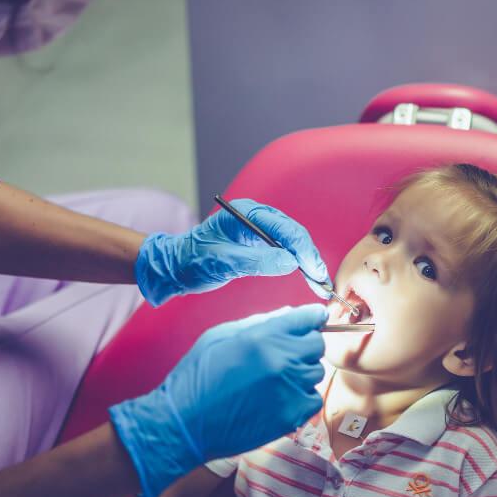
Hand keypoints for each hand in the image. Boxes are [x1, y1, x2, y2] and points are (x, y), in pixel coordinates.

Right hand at [109, 304, 326, 496]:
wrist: (184, 423)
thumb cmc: (196, 377)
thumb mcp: (220, 336)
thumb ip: (259, 323)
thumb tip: (290, 314)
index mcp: (263, 336)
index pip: (309, 317)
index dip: (313, 317)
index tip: (314, 320)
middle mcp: (281, 360)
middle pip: (317, 345)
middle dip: (303, 347)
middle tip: (283, 357)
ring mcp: (289, 389)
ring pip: (315, 372)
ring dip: (300, 374)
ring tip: (273, 382)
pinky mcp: (291, 416)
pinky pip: (312, 400)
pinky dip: (301, 399)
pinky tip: (279, 400)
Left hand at [135, 199, 330, 305]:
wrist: (176, 267)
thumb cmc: (192, 260)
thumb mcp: (222, 261)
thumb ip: (257, 260)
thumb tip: (290, 262)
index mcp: (246, 214)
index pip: (284, 228)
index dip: (303, 249)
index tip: (314, 270)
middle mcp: (255, 218)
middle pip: (293, 234)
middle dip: (310, 257)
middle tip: (321, 281)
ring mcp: (258, 231)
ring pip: (292, 244)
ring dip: (307, 262)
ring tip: (319, 283)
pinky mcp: (259, 245)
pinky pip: (285, 252)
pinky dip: (298, 265)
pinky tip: (307, 278)